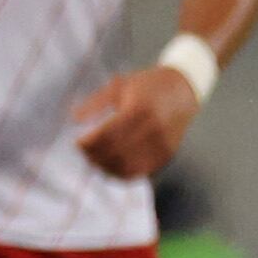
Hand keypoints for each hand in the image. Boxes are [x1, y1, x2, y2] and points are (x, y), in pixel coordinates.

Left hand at [71, 66, 199, 179]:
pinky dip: (122, 173)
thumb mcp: (120, 85)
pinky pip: (141, 171)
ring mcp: (162, 144)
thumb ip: (96, 102)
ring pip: (127, 165)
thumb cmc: (147, 86)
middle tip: (83, 153)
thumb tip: (74, 118)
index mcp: (140, 109)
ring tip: (93, 160)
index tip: (77, 143)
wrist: (184, 90)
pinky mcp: (167, 154)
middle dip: (94, 156)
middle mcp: (154, 128)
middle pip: (116, 152)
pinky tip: (110, 167)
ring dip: (105, 167)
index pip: (107, 134)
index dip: (89, 143)